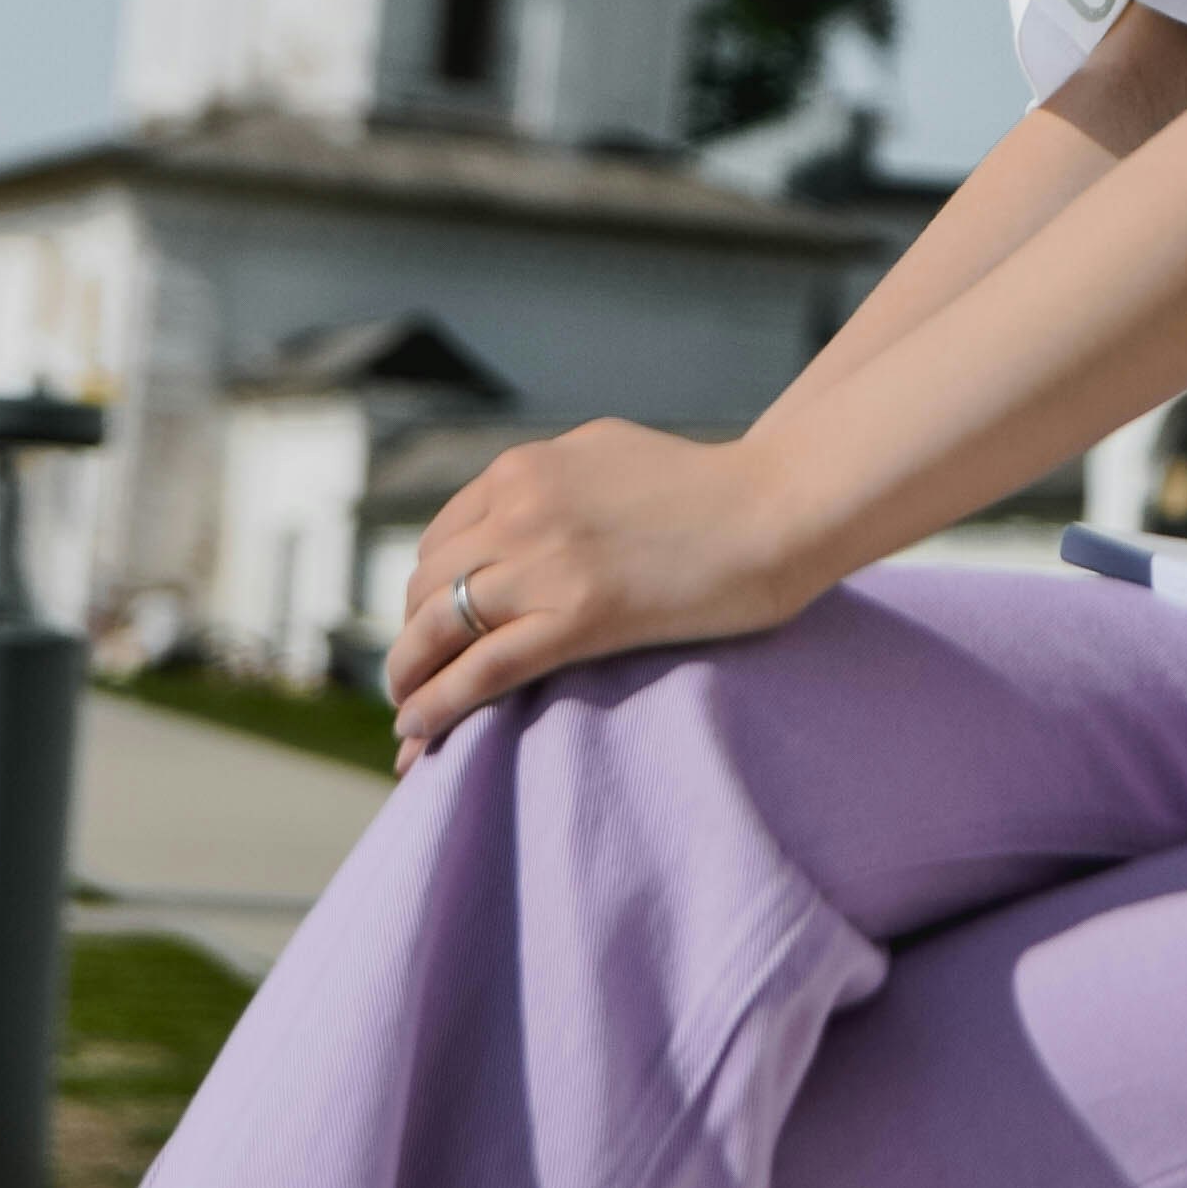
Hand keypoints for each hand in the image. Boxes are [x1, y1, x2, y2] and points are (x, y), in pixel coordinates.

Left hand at [385, 421, 799, 770]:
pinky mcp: (581, 615)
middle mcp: (523, 505)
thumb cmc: (709, 488)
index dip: (425, 592)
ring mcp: (548, 559)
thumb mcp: (607, 456)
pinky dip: (439, 704)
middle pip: (428, 583)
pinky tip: (421, 732)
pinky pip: (482, 669)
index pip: (440, 538)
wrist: (777, 507)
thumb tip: (509, 518)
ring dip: (409, 677)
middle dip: (412, 637)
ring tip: (409, 713)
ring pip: (438, 627)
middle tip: (415, 678)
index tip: (428, 630)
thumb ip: (550, 482)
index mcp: (527, 466)